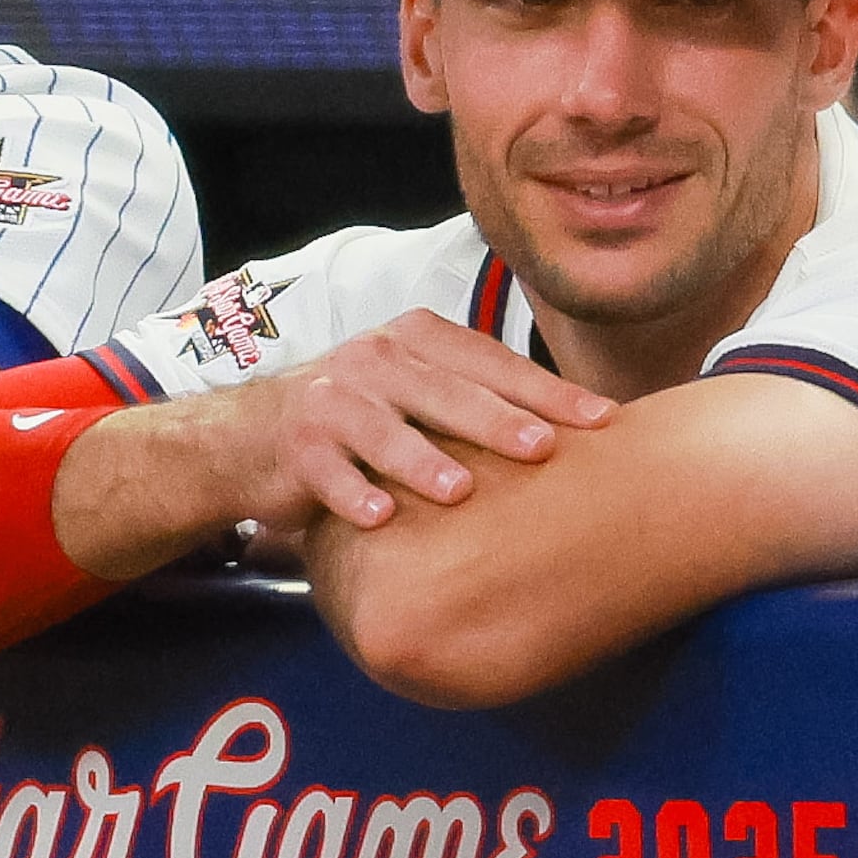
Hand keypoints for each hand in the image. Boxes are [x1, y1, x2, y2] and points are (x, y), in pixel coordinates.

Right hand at [218, 309, 613, 531]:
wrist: (256, 434)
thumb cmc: (365, 412)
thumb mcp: (421, 387)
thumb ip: (482, 395)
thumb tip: (587, 427)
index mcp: (420, 339)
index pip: (493, 362)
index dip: (547, 390)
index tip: (602, 420)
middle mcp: (377, 359)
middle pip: (446, 391)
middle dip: (497, 419)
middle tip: (543, 448)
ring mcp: (333, 401)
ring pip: (384, 430)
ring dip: (421, 460)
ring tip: (460, 489)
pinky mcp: (298, 447)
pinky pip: (328, 472)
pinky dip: (351, 495)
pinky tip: (379, 517)